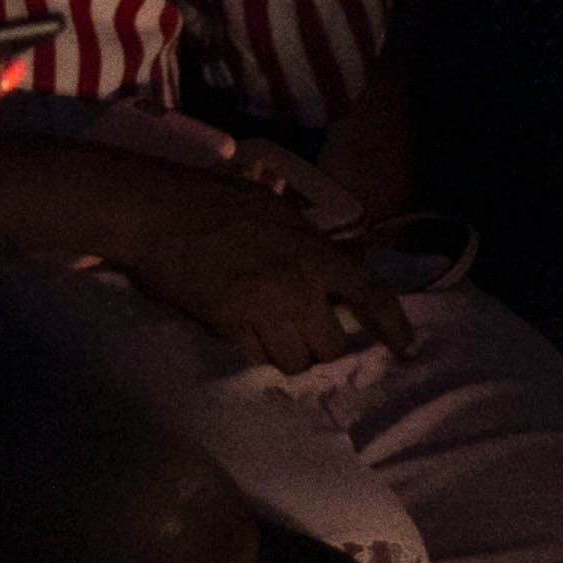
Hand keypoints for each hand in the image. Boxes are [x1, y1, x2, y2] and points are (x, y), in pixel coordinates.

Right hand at [126, 161, 415, 372]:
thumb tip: (339, 258)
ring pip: (295, 363)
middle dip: (320, 346)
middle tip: (305, 335)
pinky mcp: (229, 331)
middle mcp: (295, 288)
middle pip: (329, 346)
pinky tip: (245, 345)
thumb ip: (308, 237)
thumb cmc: (213, 199)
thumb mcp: (272, 205)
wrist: (157, 216)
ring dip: (288, 358)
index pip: (368, 292)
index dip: (393, 324)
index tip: (405, 348)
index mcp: (311, 253)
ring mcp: (262, 313)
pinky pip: (257, 362)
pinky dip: (256, 358)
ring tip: (273, 344)